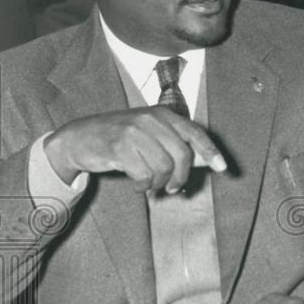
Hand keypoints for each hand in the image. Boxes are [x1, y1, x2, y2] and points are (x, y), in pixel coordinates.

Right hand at [43, 107, 226, 192]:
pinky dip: (142, 186)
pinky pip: (144, 176)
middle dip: (181, 177)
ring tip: (150, 184)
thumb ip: (176, 145)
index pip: (195, 133)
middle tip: (173, 188)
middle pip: (182, 156)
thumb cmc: (121, 139)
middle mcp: (151, 119)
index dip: (211, 152)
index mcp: (163, 114)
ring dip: (159, 184)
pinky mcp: (119, 147)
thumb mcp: (150, 135)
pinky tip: (137, 184)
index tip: (223, 169)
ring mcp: (134, 131)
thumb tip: (207, 162)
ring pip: (164, 168)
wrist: (80, 138)